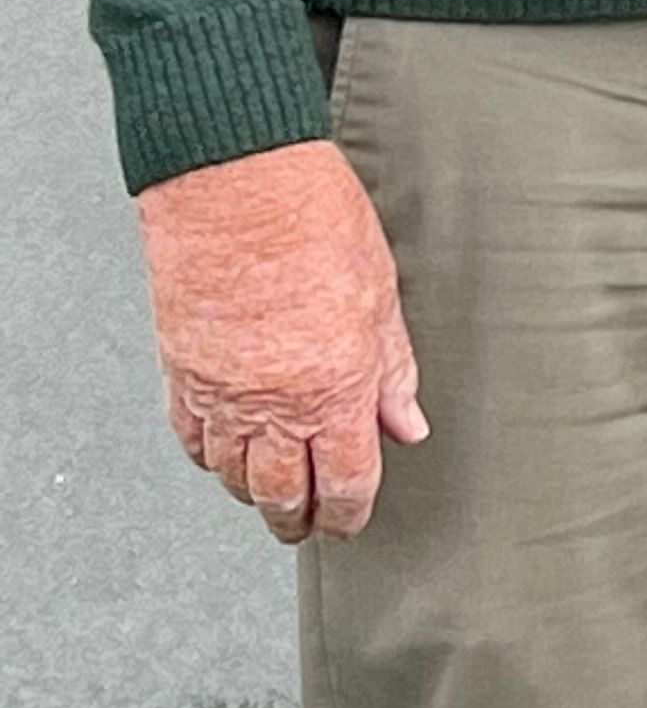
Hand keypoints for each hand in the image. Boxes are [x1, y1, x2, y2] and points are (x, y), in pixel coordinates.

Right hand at [138, 138, 426, 542]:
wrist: (236, 181)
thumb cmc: (313, 219)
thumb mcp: (380, 294)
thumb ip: (392, 370)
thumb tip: (406, 424)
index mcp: (334, 388)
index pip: (345, 482)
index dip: (349, 513)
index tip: (351, 521)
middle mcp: (272, 403)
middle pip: (281, 494)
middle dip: (298, 519)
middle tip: (307, 525)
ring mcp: (219, 392)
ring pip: (232, 474)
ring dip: (253, 492)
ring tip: (270, 496)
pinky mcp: (180, 371)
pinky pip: (192, 438)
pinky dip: (210, 456)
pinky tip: (224, 453)